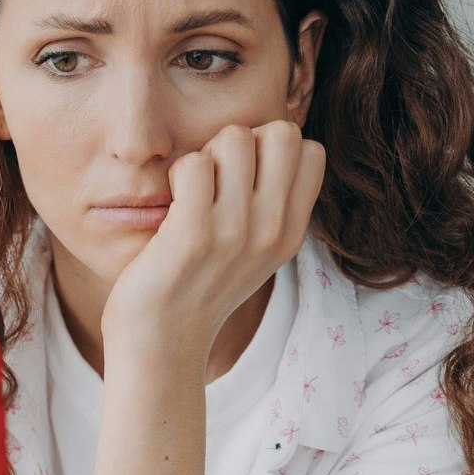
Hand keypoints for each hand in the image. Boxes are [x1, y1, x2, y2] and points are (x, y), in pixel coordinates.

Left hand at [103, 120, 324, 350]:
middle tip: (216, 176)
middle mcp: (271, 231)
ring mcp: (235, 233)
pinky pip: (194, 165)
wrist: (162, 341)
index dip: (271, 148)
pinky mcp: (193, 235)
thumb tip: (269, 140)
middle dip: (243, 140)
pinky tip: (172, 202)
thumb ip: (271, 204)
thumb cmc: (197, 286)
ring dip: (205, 155)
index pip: (310, 151)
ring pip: (234, 139)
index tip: (243, 177)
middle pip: (281, 133)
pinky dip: (178, 174)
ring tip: (192, 191)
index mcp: (290, 233)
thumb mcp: (254, 252)